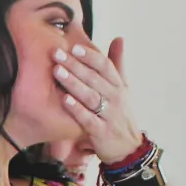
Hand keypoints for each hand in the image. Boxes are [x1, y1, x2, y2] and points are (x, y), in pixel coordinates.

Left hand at [52, 38, 142, 164]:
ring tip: (57, 71)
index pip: (105, 66)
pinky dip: (77, 109)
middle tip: (57, 53)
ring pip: (90, 96)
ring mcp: (109, 115)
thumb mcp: (124, 88)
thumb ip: (118, 63)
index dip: (90, 55)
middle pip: (94, 78)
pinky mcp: (101, 132)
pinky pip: (88, 119)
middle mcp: (115, 98)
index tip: (74, 46)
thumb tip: (119, 38)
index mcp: (119, 85)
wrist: (129, 148)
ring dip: (73, 83)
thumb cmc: (121, 114)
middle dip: (75, 65)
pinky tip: (64, 100)